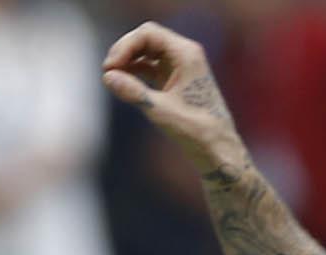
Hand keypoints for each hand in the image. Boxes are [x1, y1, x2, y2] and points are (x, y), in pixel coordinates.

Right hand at [102, 23, 244, 165]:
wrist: (218, 149)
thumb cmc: (197, 131)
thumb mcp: (161, 111)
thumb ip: (134, 92)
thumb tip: (107, 77)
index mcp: (187, 54)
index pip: (149, 34)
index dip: (125, 46)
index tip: (110, 66)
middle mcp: (184, 55)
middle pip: (146, 39)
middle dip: (124, 51)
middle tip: (107, 71)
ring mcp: (179, 66)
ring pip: (146, 51)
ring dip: (127, 61)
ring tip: (111, 77)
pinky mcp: (174, 79)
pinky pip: (149, 65)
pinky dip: (134, 71)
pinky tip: (121, 81)